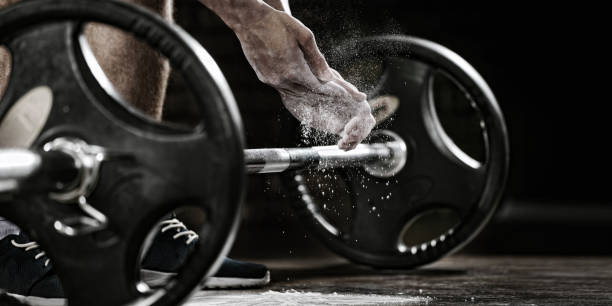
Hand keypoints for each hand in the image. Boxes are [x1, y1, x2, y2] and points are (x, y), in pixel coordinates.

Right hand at [230, 5, 374, 149]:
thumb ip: (317, 58)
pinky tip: (304, 96)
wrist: (248, 20)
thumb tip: (328, 77)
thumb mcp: (304, 36)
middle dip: (326, 100)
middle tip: (341, 104)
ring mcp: (271, 80)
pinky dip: (297, 95)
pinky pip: (284, 91)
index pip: (319, 87)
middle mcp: (282, 79)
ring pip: (296, 96)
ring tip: (325, 104)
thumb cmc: (278, 23)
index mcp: (294, 69)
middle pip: (309, 95)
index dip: (335, 92)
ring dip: (311, 99)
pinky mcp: (264, 78)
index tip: (348, 97)